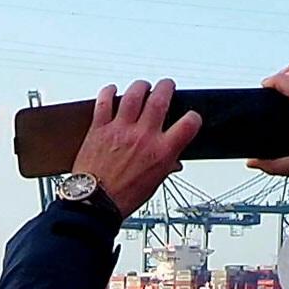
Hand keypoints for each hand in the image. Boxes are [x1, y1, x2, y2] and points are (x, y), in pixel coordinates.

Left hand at [73, 79, 198, 216]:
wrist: (94, 203)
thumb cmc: (122, 196)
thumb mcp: (154, 183)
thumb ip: (166, 166)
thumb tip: (174, 162)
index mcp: (161, 152)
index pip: (188, 123)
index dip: (193, 117)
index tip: (190, 117)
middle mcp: (143, 136)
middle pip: (160, 99)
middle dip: (166, 87)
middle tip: (166, 86)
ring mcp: (121, 130)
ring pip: (134, 95)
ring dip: (141, 86)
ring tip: (143, 87)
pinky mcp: (100, 128)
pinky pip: (104, 102)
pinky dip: (108, 92)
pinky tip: (112, 90)